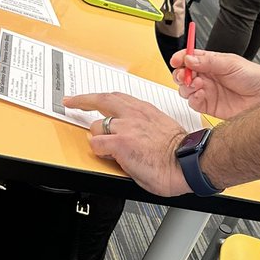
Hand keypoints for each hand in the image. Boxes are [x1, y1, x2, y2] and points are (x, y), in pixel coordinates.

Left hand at [62, 92, 189, 195]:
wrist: (187, 162)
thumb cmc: (180, 152)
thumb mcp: (162, 127)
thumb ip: (145, 125)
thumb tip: (134, 132)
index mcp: (145, 110)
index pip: (117, 97)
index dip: (101, 98)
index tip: (91, 98)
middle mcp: (133, 114)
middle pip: (101, 100)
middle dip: (83, 100)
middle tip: (71, 102)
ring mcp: (125, 127)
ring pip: (97, 126)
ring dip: (98, 137)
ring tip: (107, 149)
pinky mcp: (120, 143)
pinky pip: (97, 144)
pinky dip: (99, 151)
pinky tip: (108, 156)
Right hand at [169, 48, 259, 118]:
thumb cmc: (253, 76)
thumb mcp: (230, 63)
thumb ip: (208, 61)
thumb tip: (189, 59)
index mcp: (211, 63)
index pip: (190, 58)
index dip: (181, 58)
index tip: (177, 60)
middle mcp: (207, 77)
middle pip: (184, 75)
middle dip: (180, 74)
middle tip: (186, 75)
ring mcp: (208, 92)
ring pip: (185, 90)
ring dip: (187, 87)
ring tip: (198, 84)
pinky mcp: (209, 106)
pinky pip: (193, 103)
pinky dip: (193, 99)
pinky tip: (202, 94)